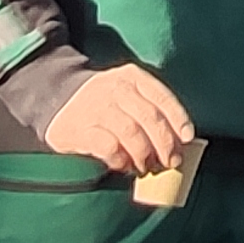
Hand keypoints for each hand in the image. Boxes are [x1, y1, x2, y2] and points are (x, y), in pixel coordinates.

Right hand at [44, 60, 198, 178]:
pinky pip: (109, 147)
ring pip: (132, 133)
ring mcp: (96, 107)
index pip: (163, 98)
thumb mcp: (129, 93)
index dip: (179, 119)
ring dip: (145, 155)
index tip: (187, 138)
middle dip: (165, 143)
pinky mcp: (80, 128)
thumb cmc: (105, 102)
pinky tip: (125, 166)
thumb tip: (180, 141)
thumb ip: (151, 109)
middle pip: (150, 118)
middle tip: (171, 161)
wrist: (56, 97)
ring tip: (147, 166)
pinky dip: (122, 160)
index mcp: (133, 76)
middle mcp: (115, 88)